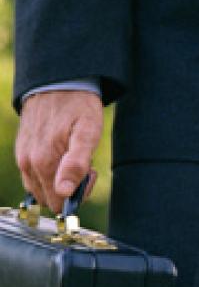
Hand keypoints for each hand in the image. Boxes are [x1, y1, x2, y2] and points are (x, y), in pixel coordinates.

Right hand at [15, 90, 102, 212]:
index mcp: (43, 162)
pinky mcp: (22, 151)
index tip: (88, 175)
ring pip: (41, 189)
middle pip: (49, 198)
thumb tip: (63, 192)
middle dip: (68, 190)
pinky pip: (34, 176)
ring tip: (74, 158)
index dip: (77, 195)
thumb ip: (76, 165)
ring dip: (59, 181)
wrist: (57, 82)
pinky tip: (62, 154)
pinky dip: (49, 172)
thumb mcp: (87, 134)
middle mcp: (28, 163)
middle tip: (84, 167)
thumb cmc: (77, 106)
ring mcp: (23, 157)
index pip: (58, 203)